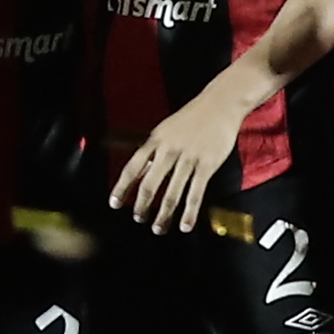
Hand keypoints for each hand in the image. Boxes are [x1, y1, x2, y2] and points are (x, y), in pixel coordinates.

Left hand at [110, 75, 263, 236]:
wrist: (219, 105)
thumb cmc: (191, 118)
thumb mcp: (165, 130)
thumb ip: (153, 151)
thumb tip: (140, 173)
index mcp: (155, 141)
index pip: (132, 167)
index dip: (122, 187)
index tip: (114, 203)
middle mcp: (168, 150)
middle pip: (151, 184)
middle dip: (143, 205)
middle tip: (138, 219)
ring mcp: (189, 158)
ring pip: (173, 193)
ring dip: (164, 214)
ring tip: (158, 228)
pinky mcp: (207, 165)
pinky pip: (196, 193)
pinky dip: (189, 212)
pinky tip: (185, 225)